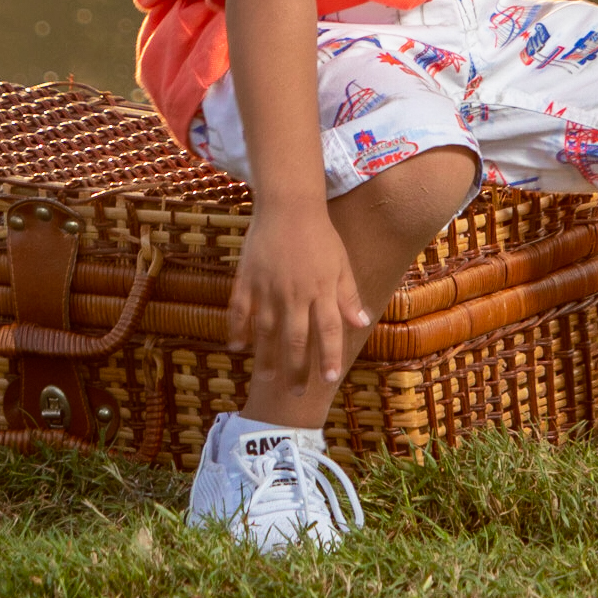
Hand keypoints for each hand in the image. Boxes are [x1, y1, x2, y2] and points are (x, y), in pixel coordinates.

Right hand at [227, 203, 370, 391]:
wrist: (288, 204)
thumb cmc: (320, 234)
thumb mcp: (341, 262)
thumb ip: (348, 295)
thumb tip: (361, 323)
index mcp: (321, 289)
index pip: (328, 330)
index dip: (328, 356)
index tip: (328, 379)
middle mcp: (295, 293)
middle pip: (296, 339)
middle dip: (297, 369)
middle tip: (296, 393)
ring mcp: (269, 287)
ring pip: (266, 331)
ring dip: (267, 357)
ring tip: (267, 378)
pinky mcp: (248, 278)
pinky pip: (240, 309)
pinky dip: (237, 329)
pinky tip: (236, 347)